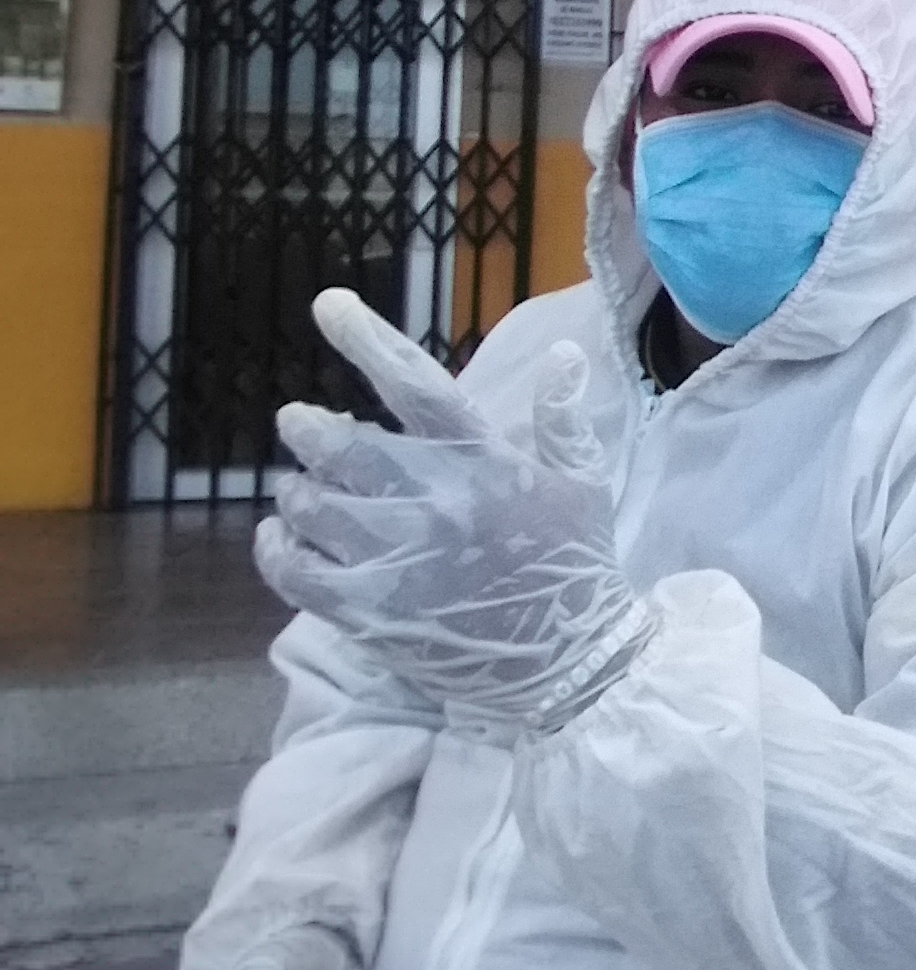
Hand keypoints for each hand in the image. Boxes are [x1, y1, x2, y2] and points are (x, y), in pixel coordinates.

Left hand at [257, 290, 652, 736]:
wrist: (567, 665)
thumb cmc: (575, 565)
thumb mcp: (585, 485)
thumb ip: (563, 418)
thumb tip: (564, 353)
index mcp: (484, 464)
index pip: (415, 387)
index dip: (367, 341)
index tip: (327, 304)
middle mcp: (434, 504)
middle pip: (341, 446)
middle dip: (308, 427)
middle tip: (299, 422)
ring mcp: (397, 561)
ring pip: (310, 505)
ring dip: (297, 488)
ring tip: (301, 486)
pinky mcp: (369, 612)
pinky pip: (294, 570)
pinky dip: (276, 546)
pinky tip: (280, 536)